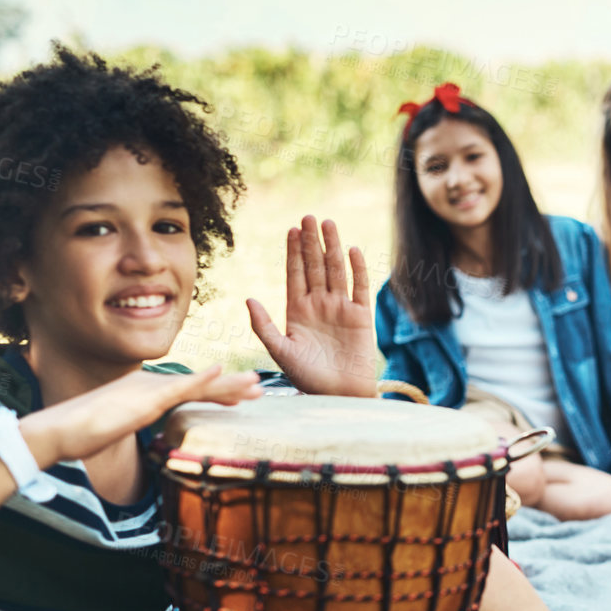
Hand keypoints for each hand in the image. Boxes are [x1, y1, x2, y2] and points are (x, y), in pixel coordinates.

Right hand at [21, 366, 263, 465]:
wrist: (56, 431)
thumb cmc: (78, 436)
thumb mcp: (112, 432)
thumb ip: (127, 431)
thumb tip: (130, 439)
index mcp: (144, 392)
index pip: (187, 392)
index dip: (216, 394)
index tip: (239, 398)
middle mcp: (149, 385)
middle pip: (199, 386)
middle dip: (231, 388)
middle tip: (260, 388)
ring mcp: (149, 389)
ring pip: (198, 385)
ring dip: (230, 385)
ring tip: (257, 385)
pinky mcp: (146, 398)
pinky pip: (181, 388)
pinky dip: (204, 380)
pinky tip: (223, 373)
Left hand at [247, 216, 376, 396]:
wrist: (338, 394)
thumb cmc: (307, 377)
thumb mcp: (279, 351)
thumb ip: (264, 325)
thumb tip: (249, 297)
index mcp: (298, 311)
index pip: (295, 274)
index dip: (294, 252)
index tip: (291, 230)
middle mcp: (319, 305)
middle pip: (315, 266)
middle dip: (311, 242)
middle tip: (308, 217)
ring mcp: (341, 308)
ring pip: (336, 271)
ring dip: (332, 247)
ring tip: (328, 224)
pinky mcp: (361, 316)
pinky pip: (360, 288)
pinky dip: (357, 269)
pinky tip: (353, 250)